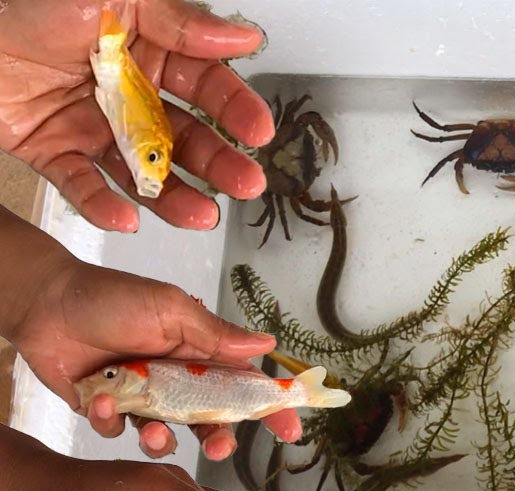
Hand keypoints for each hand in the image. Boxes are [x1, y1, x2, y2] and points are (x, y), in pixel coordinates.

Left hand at [0, 0, 272, 230]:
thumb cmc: (28, 4)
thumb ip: (179, 21)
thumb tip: (242, 36)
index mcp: (149, 52)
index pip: (207, 86)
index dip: (236, 108)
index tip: (259, 131)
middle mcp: (128, 95)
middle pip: (185, 137)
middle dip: (219, 164)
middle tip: (246, 183)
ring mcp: (93, 126)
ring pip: (143, 171)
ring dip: (174, 197)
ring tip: (200, 216)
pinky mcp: (55, 151)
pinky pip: (83, 185)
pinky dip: (102, 205)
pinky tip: (124, 217)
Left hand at [9, 257, 300, 458]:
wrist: (45, 302)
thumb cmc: (110, 297)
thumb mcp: (170, 310)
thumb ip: (216, 334)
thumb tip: (267, 342)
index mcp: (199, 354)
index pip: (245, 384)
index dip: (270, 407)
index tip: (290, 428)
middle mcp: (176, 379)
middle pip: (211, 420)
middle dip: (218, 438)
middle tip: (217, 448)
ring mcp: (143, 397)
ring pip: (166, 435)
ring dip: (162, 440)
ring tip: (152, 431)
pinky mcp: (108, 409)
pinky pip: (117, 431)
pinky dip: (110, 421)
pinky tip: (100, 399)